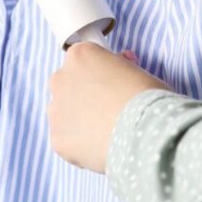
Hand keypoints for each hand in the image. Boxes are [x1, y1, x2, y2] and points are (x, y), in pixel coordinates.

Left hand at [48, 44, 170, 173]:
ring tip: (108, 130)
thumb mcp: (138, 71)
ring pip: (65, 113)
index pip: (85, 59)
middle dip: (85, 94)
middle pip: (69, 84)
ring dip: (80, 119)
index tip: (114, 82)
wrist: (143, 133)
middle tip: (110, 107)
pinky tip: (102, 145)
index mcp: (80, 55)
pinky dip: (81, 143)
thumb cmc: (146, 97)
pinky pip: (68, 139)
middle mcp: (61, 79)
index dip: (101, 71)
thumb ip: (119, 68)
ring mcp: (55, 110)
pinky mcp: (57, 138)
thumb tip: (118, 68)